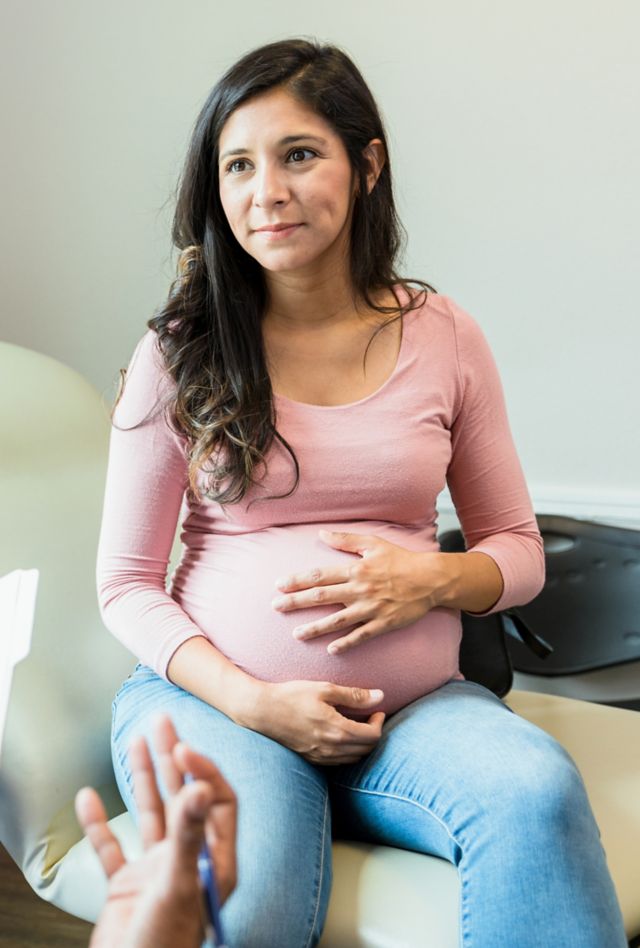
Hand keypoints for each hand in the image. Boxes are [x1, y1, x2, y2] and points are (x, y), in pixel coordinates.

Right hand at [75, 715, 236, 947]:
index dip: (202, 770)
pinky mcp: (126, 886)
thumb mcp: (178, 886)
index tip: (183, 747)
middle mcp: (188, 859)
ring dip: (142, 778)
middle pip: (182, 796)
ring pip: (149, 814)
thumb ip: (188, 836)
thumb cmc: (165, 945)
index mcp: (214, 859)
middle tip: (161, 719)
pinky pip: (111, 847)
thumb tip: (199, 787)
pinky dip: (99, 823)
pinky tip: (88, 797)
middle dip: (172, 758)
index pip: (216, 800)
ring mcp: (156, 871)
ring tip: (135, 740)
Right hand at [258, 679, 385, 764]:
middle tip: (370, 716)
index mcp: (337, 730)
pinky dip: (347, 751)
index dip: (379, 722)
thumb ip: (354, 695)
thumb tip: (380, 696)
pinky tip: (341, 735)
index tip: (377, 710)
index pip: (373, 736)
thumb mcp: (324, 689)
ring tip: (357, 724)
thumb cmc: (292, 696)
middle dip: (373, 733)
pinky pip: (339, 761)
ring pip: (354, 758)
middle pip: (366, 749)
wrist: (262, 711)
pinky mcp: (311, 759)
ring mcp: (320, 757)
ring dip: (361, 744)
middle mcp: (331, 749)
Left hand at [272, 530, 452, 654]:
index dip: (297, 580)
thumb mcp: (373, 544)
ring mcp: (371, 608)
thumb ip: (346, 540)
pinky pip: (361, 636)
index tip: (279, 585)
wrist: (430, 579)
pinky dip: (346, 643)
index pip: (319, 575)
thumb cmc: (400, 560)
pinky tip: (331, 650)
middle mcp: (359, 589)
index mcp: (355, 569)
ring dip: (315, 628)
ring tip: (297, 635)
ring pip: (337, 620)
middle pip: (321, 597)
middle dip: (296, 602)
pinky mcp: (383, 623)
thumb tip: (321, 534)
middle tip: (276, 607)